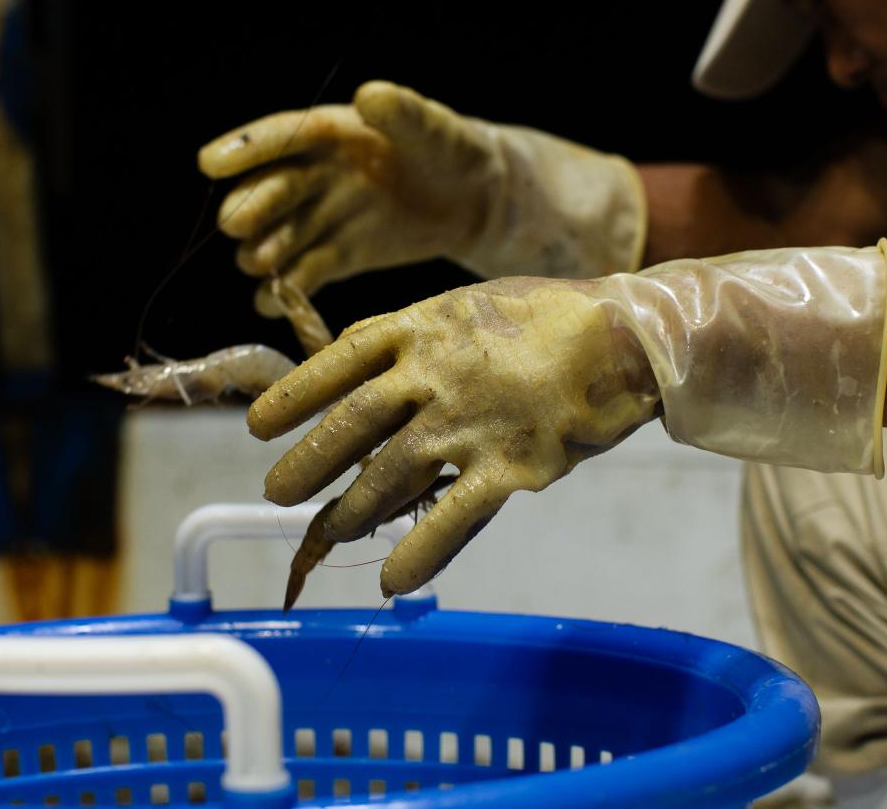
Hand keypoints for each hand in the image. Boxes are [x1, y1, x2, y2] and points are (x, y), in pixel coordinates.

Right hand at [199, 81, 646, 316]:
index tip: (210, 163)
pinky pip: (303, 274)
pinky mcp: (337, 256)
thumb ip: (405, 114)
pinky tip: (271, 304)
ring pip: (281, 235)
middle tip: (238, 227)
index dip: (245, 149)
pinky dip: (285, 291)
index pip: (282, 136)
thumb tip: (370, 95)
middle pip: (273, 190)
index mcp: (334, 133)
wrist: (477, 199)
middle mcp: (317, 175)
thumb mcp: (437, 129)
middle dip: (252, 207)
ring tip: (260, 264)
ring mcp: (324, 218)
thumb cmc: (454, 150)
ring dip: (265, 250)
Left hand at [247, 277, 660, 595]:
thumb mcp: (470, 306)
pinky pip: (455, 516)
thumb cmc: (548, 317)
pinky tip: (393, 581)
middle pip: (353, 423)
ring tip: (329, 532)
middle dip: (309, 462)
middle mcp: (435, 374)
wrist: (630, 336)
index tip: (256, 425)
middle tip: (276, 493)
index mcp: (423, 327)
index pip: (340, 361)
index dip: (295, 396)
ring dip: (353, 511)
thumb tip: (365, 366)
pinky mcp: (512, 464)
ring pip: (391, 475)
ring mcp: (471, 421)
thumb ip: (418, 338)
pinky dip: (420, 552)